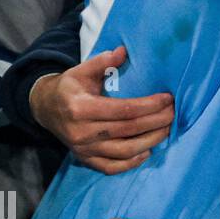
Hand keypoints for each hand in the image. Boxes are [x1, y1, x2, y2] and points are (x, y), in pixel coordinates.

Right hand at [31, 47, 173, 173]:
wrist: (45, 109)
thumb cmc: (69, 87)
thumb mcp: (81, 71)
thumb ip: (102, 62)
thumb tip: (123, 51)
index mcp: (81, 108)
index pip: (124, 110)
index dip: (149, 105)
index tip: (168, 98)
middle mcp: (82, 132)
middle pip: (128, 130)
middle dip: (156, 122)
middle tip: (174, 113)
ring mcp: (83, 149)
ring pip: (124, 151)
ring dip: (150, 142)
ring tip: (167, 129)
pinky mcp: (85, 159)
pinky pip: (111, 167)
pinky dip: (131, 162)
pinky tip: (147, 151)